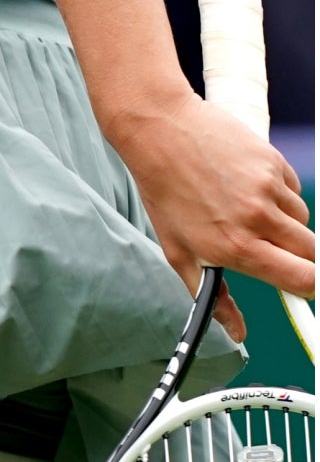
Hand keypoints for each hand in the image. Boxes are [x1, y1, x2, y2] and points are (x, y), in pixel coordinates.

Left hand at [113, 92, 315, 344]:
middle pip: (313, 254)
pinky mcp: (274, 162)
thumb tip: (236, 333)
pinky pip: (293, 191)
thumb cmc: (164, 190)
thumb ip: (211, 295)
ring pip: (303, 222)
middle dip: (300, 257)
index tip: (305, 286)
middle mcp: (257, 219)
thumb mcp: (177, 248)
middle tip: (270, 246)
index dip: (310, 288)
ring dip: (285, 223)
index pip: (304, 281)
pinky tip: (245, 183)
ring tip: (245, 208)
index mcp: (236, 246)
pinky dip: (278, 193)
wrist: (157, 128)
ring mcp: (268, 188)